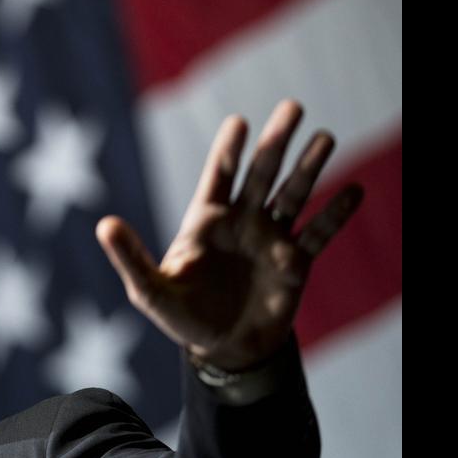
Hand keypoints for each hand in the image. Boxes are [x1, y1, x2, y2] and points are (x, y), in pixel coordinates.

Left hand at [96, 99, 362, 370]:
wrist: (222, 350)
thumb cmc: (182, 316)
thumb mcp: (149, 290)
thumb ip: (130, 256)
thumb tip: (103, 224)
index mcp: (206, 221)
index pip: (219, 175)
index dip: (228, 150)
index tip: (239, 122)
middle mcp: (242, 222)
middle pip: (262, 174)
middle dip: (276, 143)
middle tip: (293, 107)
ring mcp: (270, 239)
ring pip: (293, 195)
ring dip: (309, 167)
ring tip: (326, 137)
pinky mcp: (295, 264)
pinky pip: (317, 233)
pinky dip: (335, 214)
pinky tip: (354, 190)